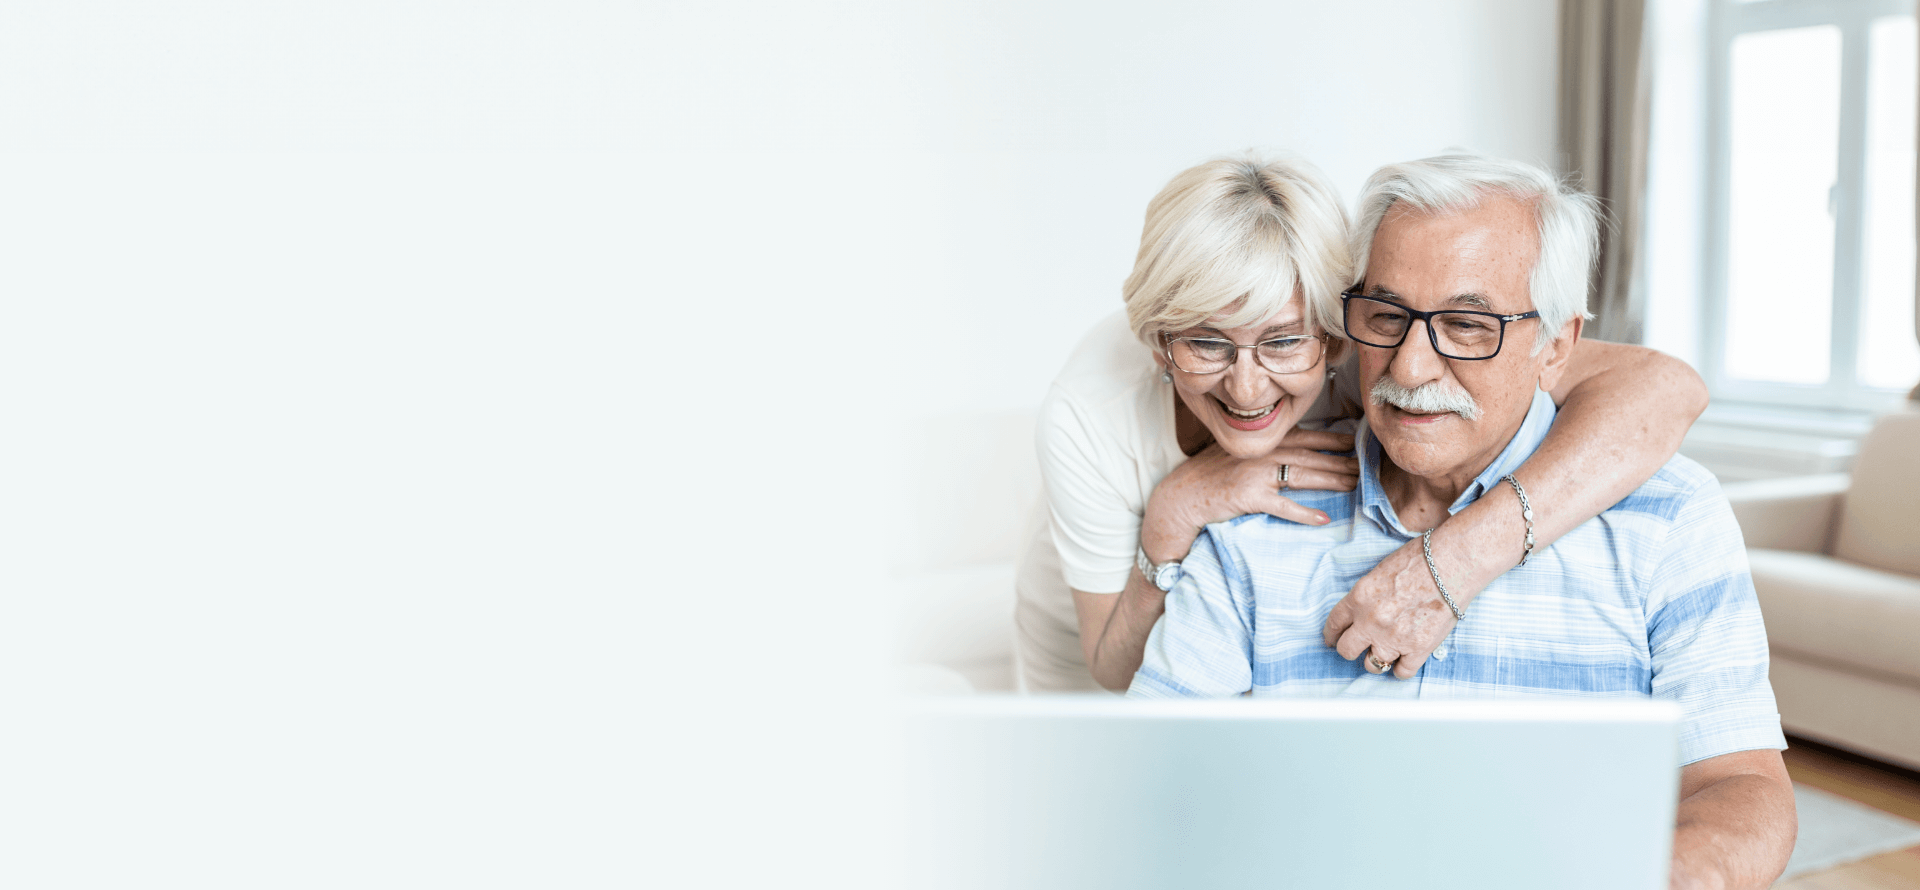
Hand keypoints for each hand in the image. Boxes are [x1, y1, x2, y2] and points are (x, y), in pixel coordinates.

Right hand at [1140, 428, 1356, 562]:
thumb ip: (1264, 450)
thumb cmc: (1208, 476)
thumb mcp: (1237, 454)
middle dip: (1340, 461)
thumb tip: (1294, 452)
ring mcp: (1255, 474)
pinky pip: (1282, 505)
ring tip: (1355, 486)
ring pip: (1302, 475)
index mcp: (1261, 441)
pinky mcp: (1248, 497)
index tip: (1355, 443)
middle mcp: (1261, 453)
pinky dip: (1303, 513)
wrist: (1180, 496)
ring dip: (1331, 480)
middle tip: (1365, 468)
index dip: (1332, 438)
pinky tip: (1323, 519)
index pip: (1304, 436)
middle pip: (1310, 455)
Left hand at [1322, 536, 1457, 678]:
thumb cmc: (1419, 560)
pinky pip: (1402, 673)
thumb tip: (1360, 614)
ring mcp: (1394, 638)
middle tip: (1358, 647)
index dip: (1332, 635)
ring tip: (1386, 651)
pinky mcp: (1418, 649)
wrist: (1452, 564)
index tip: (1333, 640)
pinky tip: (1403, 661)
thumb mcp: (1379, 571)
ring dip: (1377, 659)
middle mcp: (1371, 622)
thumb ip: (1365, 597)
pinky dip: (1401, 669)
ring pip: (1372, 665)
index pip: (1334, 624)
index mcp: (1358, 598)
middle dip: (1350, 649)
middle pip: (1347, 650)